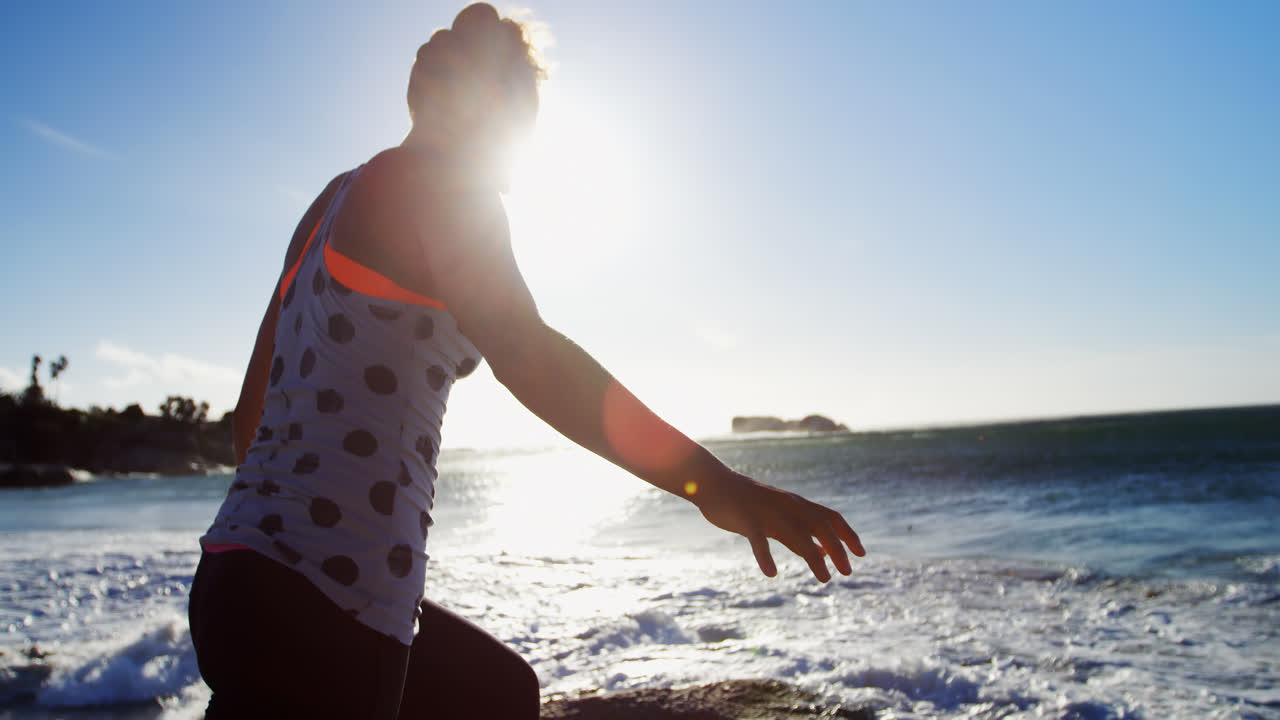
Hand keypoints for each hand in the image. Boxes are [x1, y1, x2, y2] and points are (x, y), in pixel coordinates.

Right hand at [692, 471, 864, 581]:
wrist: (715, 484)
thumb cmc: (749, 503)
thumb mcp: (780, 516)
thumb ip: (802, 534)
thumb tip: (825, 553)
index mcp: (797, 505)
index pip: (831, 517)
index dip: (848, 534)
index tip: (861, 553)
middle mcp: (788, 507)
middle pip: (821, 526)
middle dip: (838, 549)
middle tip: (848, 571)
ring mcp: (768, 513)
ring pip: (797, 535)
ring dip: (814, 558)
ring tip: (825, 579)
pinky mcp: (747, 520)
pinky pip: (758, 540)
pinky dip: (766, 556)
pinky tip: (772, 573)